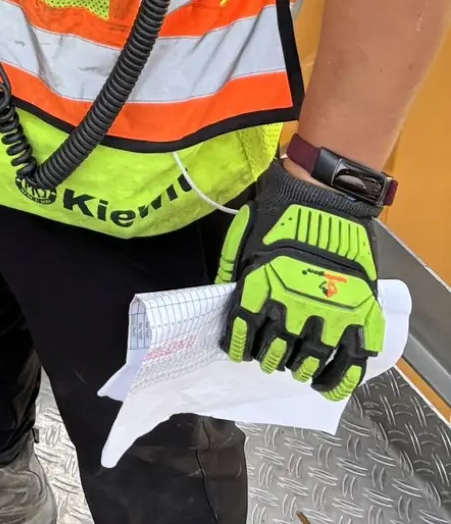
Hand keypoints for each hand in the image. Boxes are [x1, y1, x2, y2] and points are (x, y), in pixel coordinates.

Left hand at [216, 160, 383, 399]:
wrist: (327, 198)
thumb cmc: (281, 214)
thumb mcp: (246, 236)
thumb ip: (234, 270)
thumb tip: (224, 299)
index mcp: (262, 284)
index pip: (244, 329)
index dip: (239, 345)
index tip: (239, 352)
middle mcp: (293, 304)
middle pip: (276, 349)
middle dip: (269, 358)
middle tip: (270, 359)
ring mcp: (330, 312)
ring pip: (310, 360)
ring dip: (299, 369)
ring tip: (296, 370)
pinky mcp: (360, 314)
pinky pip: (351, 361)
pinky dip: (339, 380)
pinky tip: (328, 388)